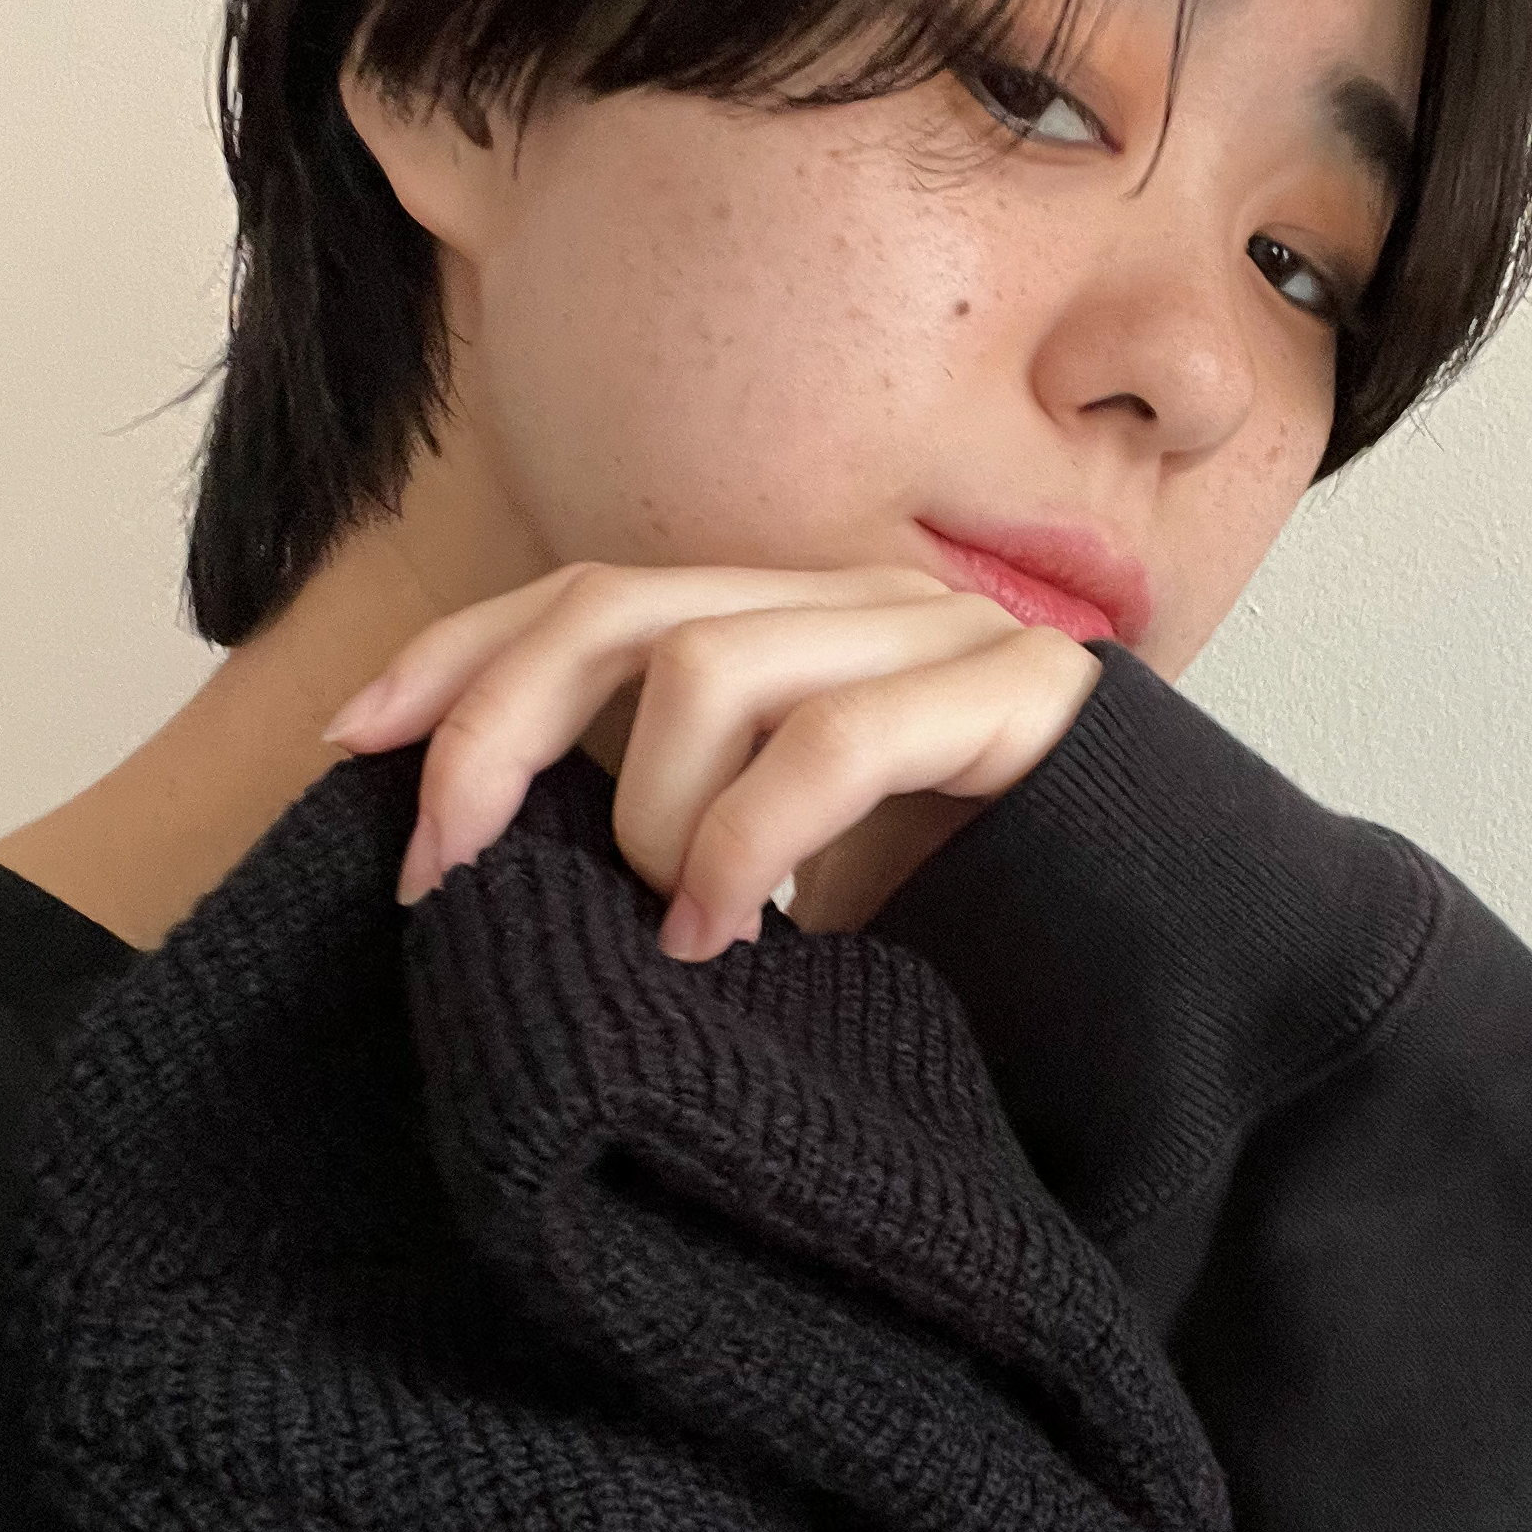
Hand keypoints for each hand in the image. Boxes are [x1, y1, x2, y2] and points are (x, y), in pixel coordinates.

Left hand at [318, 560, 1103, 961]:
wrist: (1174, 931)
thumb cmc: (963, 912)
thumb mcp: (776, 867)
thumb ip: (667, 828)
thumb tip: (490, 866)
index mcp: (787, 622)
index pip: (590, 595)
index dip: (461, 655)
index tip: (356, 745)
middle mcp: (850, 602)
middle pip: (618, 606)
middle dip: (498, 725)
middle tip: (444, 867)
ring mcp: (937, 636)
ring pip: (709, 666)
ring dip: (651, 822)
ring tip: (674, 934)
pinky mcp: (1018, 693)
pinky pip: (836, 741)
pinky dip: (750, 845)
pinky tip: (739, 936)